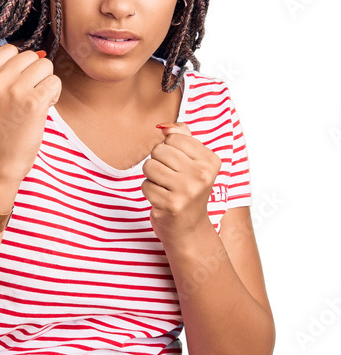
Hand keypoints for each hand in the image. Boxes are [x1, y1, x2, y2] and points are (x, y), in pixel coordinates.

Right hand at [0, 43, 61, 185]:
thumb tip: (38, 55)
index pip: (8, 50)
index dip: (19, 66)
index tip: (17, 84)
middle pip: (29, 56)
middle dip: (34, 74)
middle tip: (28, 96)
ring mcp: (14, 90)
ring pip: (45, 65)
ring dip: (46, 82)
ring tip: (37, 101)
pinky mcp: (33, 102)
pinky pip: (54, 82)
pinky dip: (54, 94)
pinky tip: (45, 107)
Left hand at [141, 123, 221, 243]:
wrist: (189, 228)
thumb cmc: (187, 190)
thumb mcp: (193, 162)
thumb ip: (181, 137)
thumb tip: (163, 126)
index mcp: (210, 161)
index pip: (173, 138)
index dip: (169, 150)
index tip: (179, 166)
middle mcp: (202, 175)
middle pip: (159, 150)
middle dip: (158, 163)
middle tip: (169, 179)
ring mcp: (187, 190)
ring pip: (149, 166)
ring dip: (151, 178)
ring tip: (165, 188)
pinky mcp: (171, 204)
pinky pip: (145, 185)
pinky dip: (149, 192)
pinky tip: (162, 200)